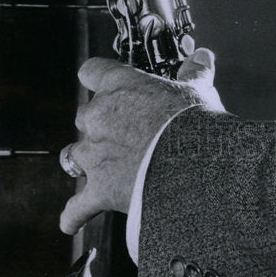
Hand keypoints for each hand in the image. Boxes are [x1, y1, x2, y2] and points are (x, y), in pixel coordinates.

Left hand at [59, 47, 222, 234]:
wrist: (191, 164)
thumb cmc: (191, 122)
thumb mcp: (198, 90)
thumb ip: (195, 72)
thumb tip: (202, 56)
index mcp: (119, 85)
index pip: (92, 71)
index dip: (99, 77)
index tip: (106, 82)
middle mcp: (98, 116)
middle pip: (84, 114)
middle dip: (100, 123)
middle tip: (124, 129)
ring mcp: (93, 154)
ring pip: (73, 155)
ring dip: (86, 160)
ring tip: (103, 166)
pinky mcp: (97, 190)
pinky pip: (75, 207)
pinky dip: (75, 214)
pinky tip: (74, 220)